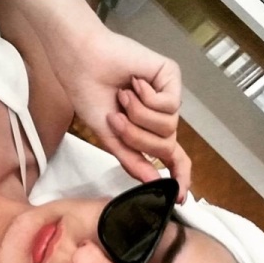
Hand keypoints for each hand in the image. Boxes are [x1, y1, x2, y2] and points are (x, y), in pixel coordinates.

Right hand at [60, 30, 190, 202]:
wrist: (83, 66)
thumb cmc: (92, 97)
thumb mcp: (111, 139)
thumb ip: (133, 162)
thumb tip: (154, 182)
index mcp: (148, 133)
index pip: (172, 159)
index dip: (179, 177)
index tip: (180, 196)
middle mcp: (162, 117)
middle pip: (165, 147)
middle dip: (137, 138)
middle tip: (117, 119)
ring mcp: (168, 98)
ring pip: (168, 127)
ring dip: (139, 116)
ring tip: (123, 97)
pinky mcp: (171, 78)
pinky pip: (169, 105)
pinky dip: (146, 98)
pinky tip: (135, 83)